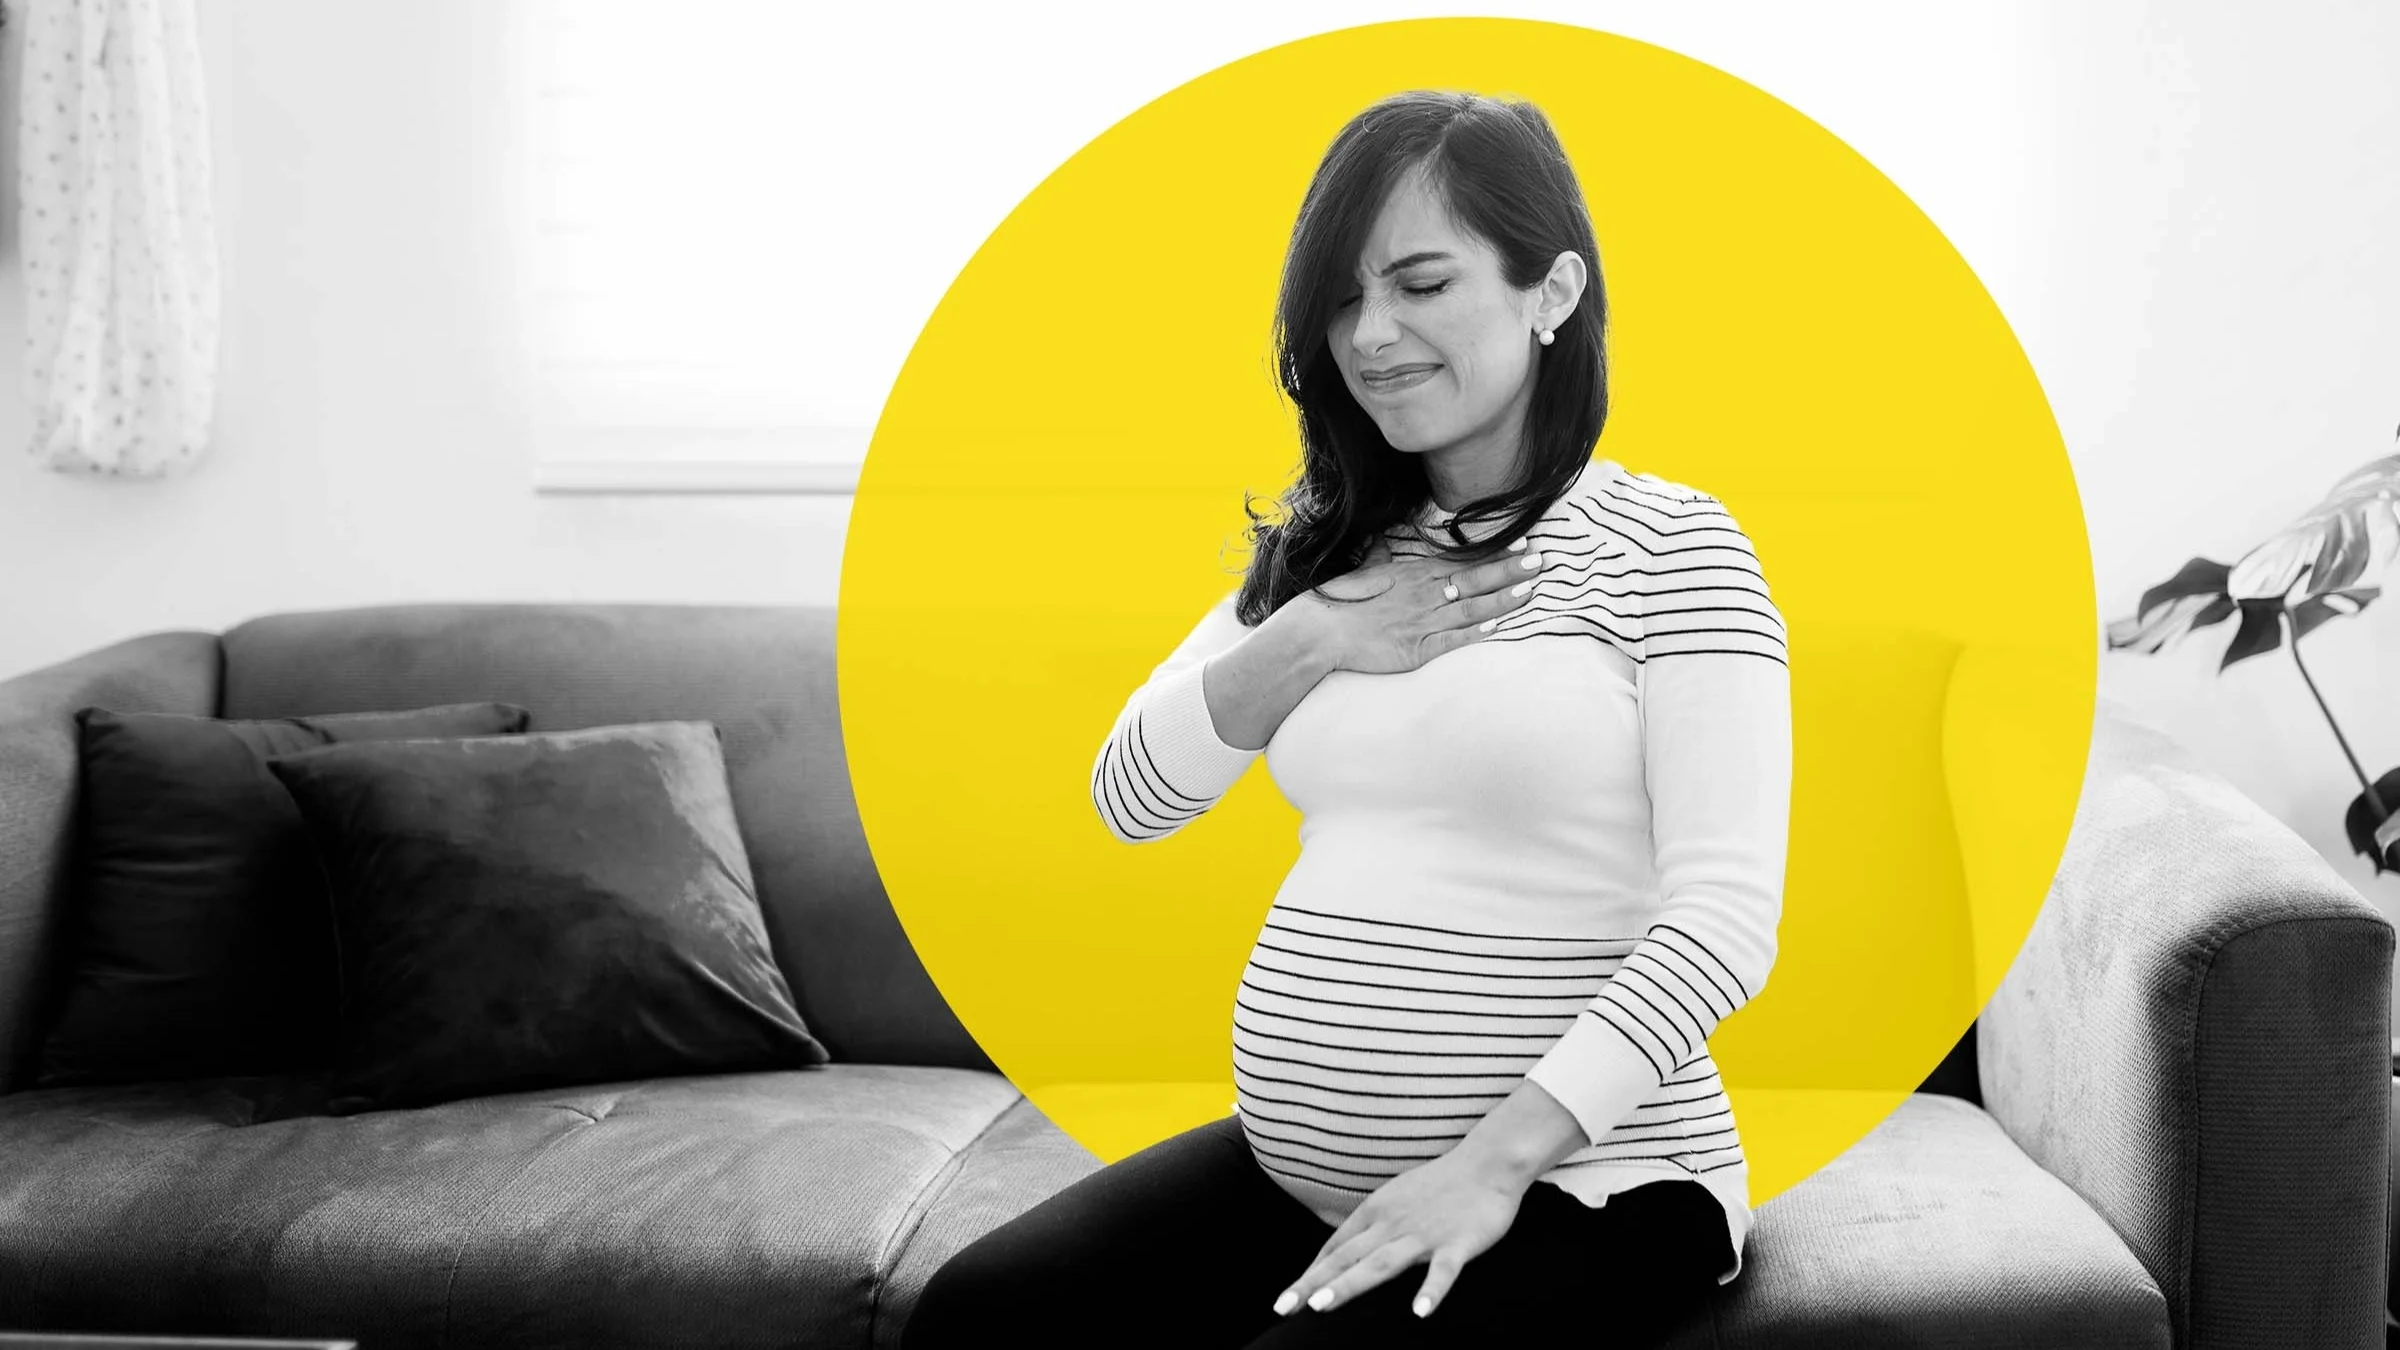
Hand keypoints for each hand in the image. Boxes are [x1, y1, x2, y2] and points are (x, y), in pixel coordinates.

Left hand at [1270, 1148, 1528, 1321]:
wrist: (1487, 1163)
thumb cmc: (1439, 1185)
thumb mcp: (1394, 1200)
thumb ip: (1369, 1227)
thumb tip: (1341, 1252)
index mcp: (1376, 1213)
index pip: (1335, 1249)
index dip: (1309, 1275)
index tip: (1285, 1302)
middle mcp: (1392, 1224)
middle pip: (1346, 1258)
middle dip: (1313, 1284)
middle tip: (1282, 1307)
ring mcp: (1423, 1235)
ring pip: (1381, 1263)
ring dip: (1350, 1284)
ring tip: (1322, 1306)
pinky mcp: (1458, 1243)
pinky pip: (1444, 1271)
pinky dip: (1431, 1290)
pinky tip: (1420, 1312)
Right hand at [1299, 538, 1550, 675]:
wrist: (1319, 632)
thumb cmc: (1338, 601)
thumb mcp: (1361, 572)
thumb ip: (1377, 557)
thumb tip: (1379, 542)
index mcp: (1413, 573)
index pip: (1462, 560)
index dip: (1494, 552)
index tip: (1521, 542)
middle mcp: (1423, 594)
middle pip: (1475, 580)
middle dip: (1510, 570)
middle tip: (1540, 560)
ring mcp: (1421, 622)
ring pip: (1470, 608)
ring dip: (1503, 599)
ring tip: (1530, 590)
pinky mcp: (1416, 650)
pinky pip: (1452, 640)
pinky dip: (1475, 633)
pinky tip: (1497, 626)